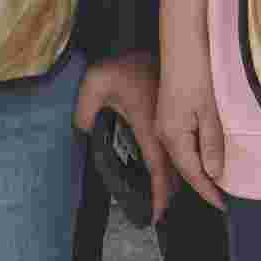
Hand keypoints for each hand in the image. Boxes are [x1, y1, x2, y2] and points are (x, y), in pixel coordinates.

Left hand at [86, 55, 162, 220]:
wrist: (136, 44)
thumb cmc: (117, 65)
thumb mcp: (95, 84)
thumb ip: (85, 111)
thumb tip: (83, 130)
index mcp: (150, 125)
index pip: (158, 167)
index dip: (158, 193)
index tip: (156, 215)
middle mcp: (164, 128)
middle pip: (174, 170)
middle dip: (169, 194)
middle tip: (159, 216)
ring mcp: (168, 124)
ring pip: (177, 160)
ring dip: (174, 180)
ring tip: (164, 201)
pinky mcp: (168, 120)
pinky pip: (174, 148)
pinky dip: (173, 165)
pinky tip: (166, 172)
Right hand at [149, 25, 229, 212]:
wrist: (181, 43)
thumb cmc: (198, 73)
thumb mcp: (210, 111)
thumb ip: (212, 143)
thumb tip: (214, 173)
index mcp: (173, 136)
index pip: (192, 173)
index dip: (208, 191)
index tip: (223, 206)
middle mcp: (164, 133)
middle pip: (183, 168)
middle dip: (200, 186)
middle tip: (219, 202)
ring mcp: (164, 123)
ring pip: (180, 157)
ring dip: (195, 173)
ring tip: (212, 187)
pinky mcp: (167, 114)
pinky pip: (180, 144)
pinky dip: (192, 156)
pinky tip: (202, 158)